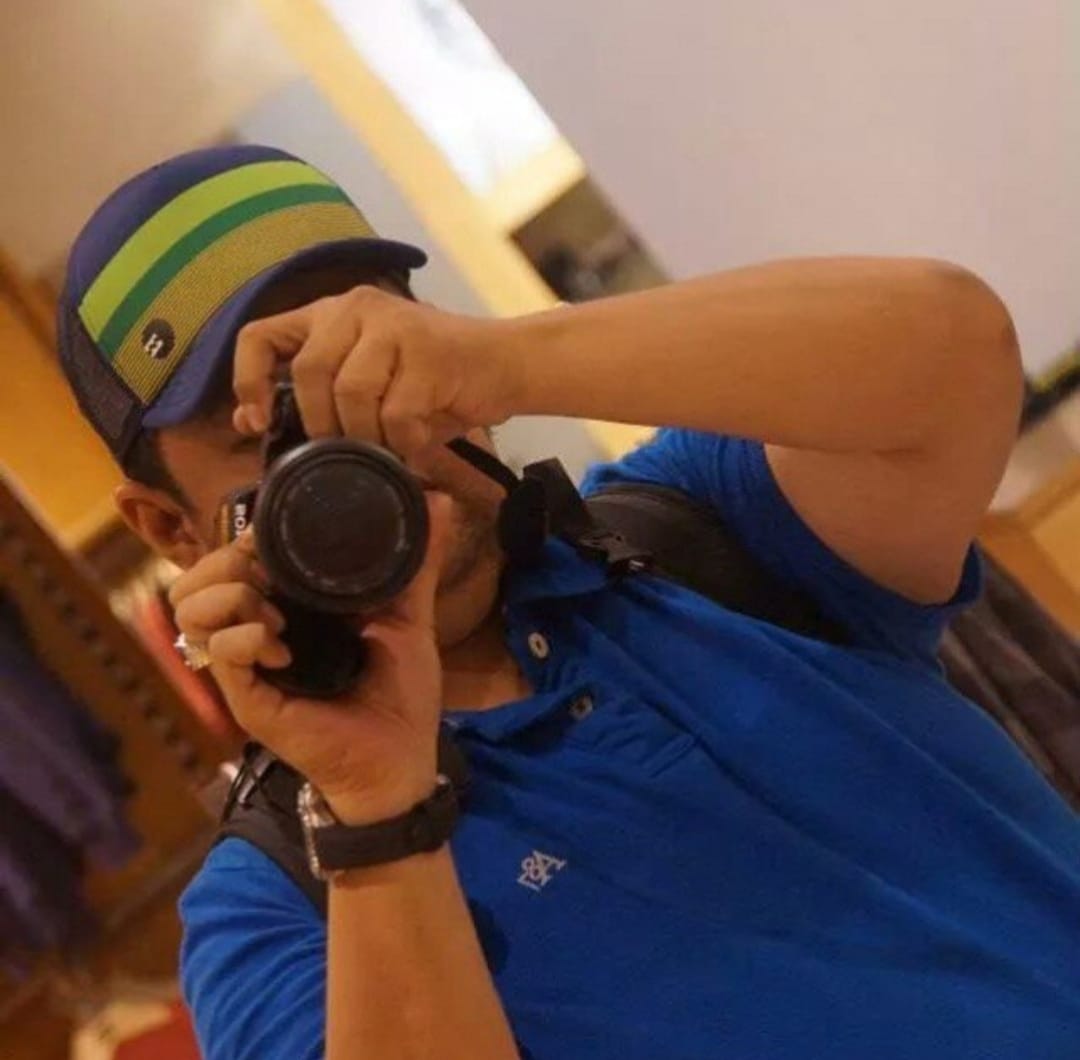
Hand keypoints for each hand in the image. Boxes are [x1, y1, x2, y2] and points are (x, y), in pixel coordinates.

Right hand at [169, 493, 453, 824]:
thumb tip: (437, 500)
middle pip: (196, 578)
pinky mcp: (246, 697)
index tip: (275, 536)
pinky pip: (216, 650)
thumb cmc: (401, 695)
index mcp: (288, 610)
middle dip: (226, 562)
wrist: (401, 760)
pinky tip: (281, 647)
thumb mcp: (409, 618)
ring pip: (190, 608)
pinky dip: (244, 637)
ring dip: (230, 596)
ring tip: (276, 617)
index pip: (233, 561)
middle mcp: (257, 633)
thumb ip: (417, 563)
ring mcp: (246, 666)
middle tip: (269, 575)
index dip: (245, 539)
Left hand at [232, 285, 521, 455]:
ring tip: (393, 442)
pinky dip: (406, 441)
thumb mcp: (370, 383)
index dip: (249, 381)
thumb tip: (257, 427)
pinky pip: (395, 414)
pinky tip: (421, 439)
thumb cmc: (433, 384)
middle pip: (310, 373)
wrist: (506, 365)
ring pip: (351, 394)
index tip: (259, 420)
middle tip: (354, 445)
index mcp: (333, 313)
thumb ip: (319, 398)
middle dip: (325, 424)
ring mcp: (394, 325)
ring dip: (369, 435)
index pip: (260, 335)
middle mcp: (357, 308)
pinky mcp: (427, 352)